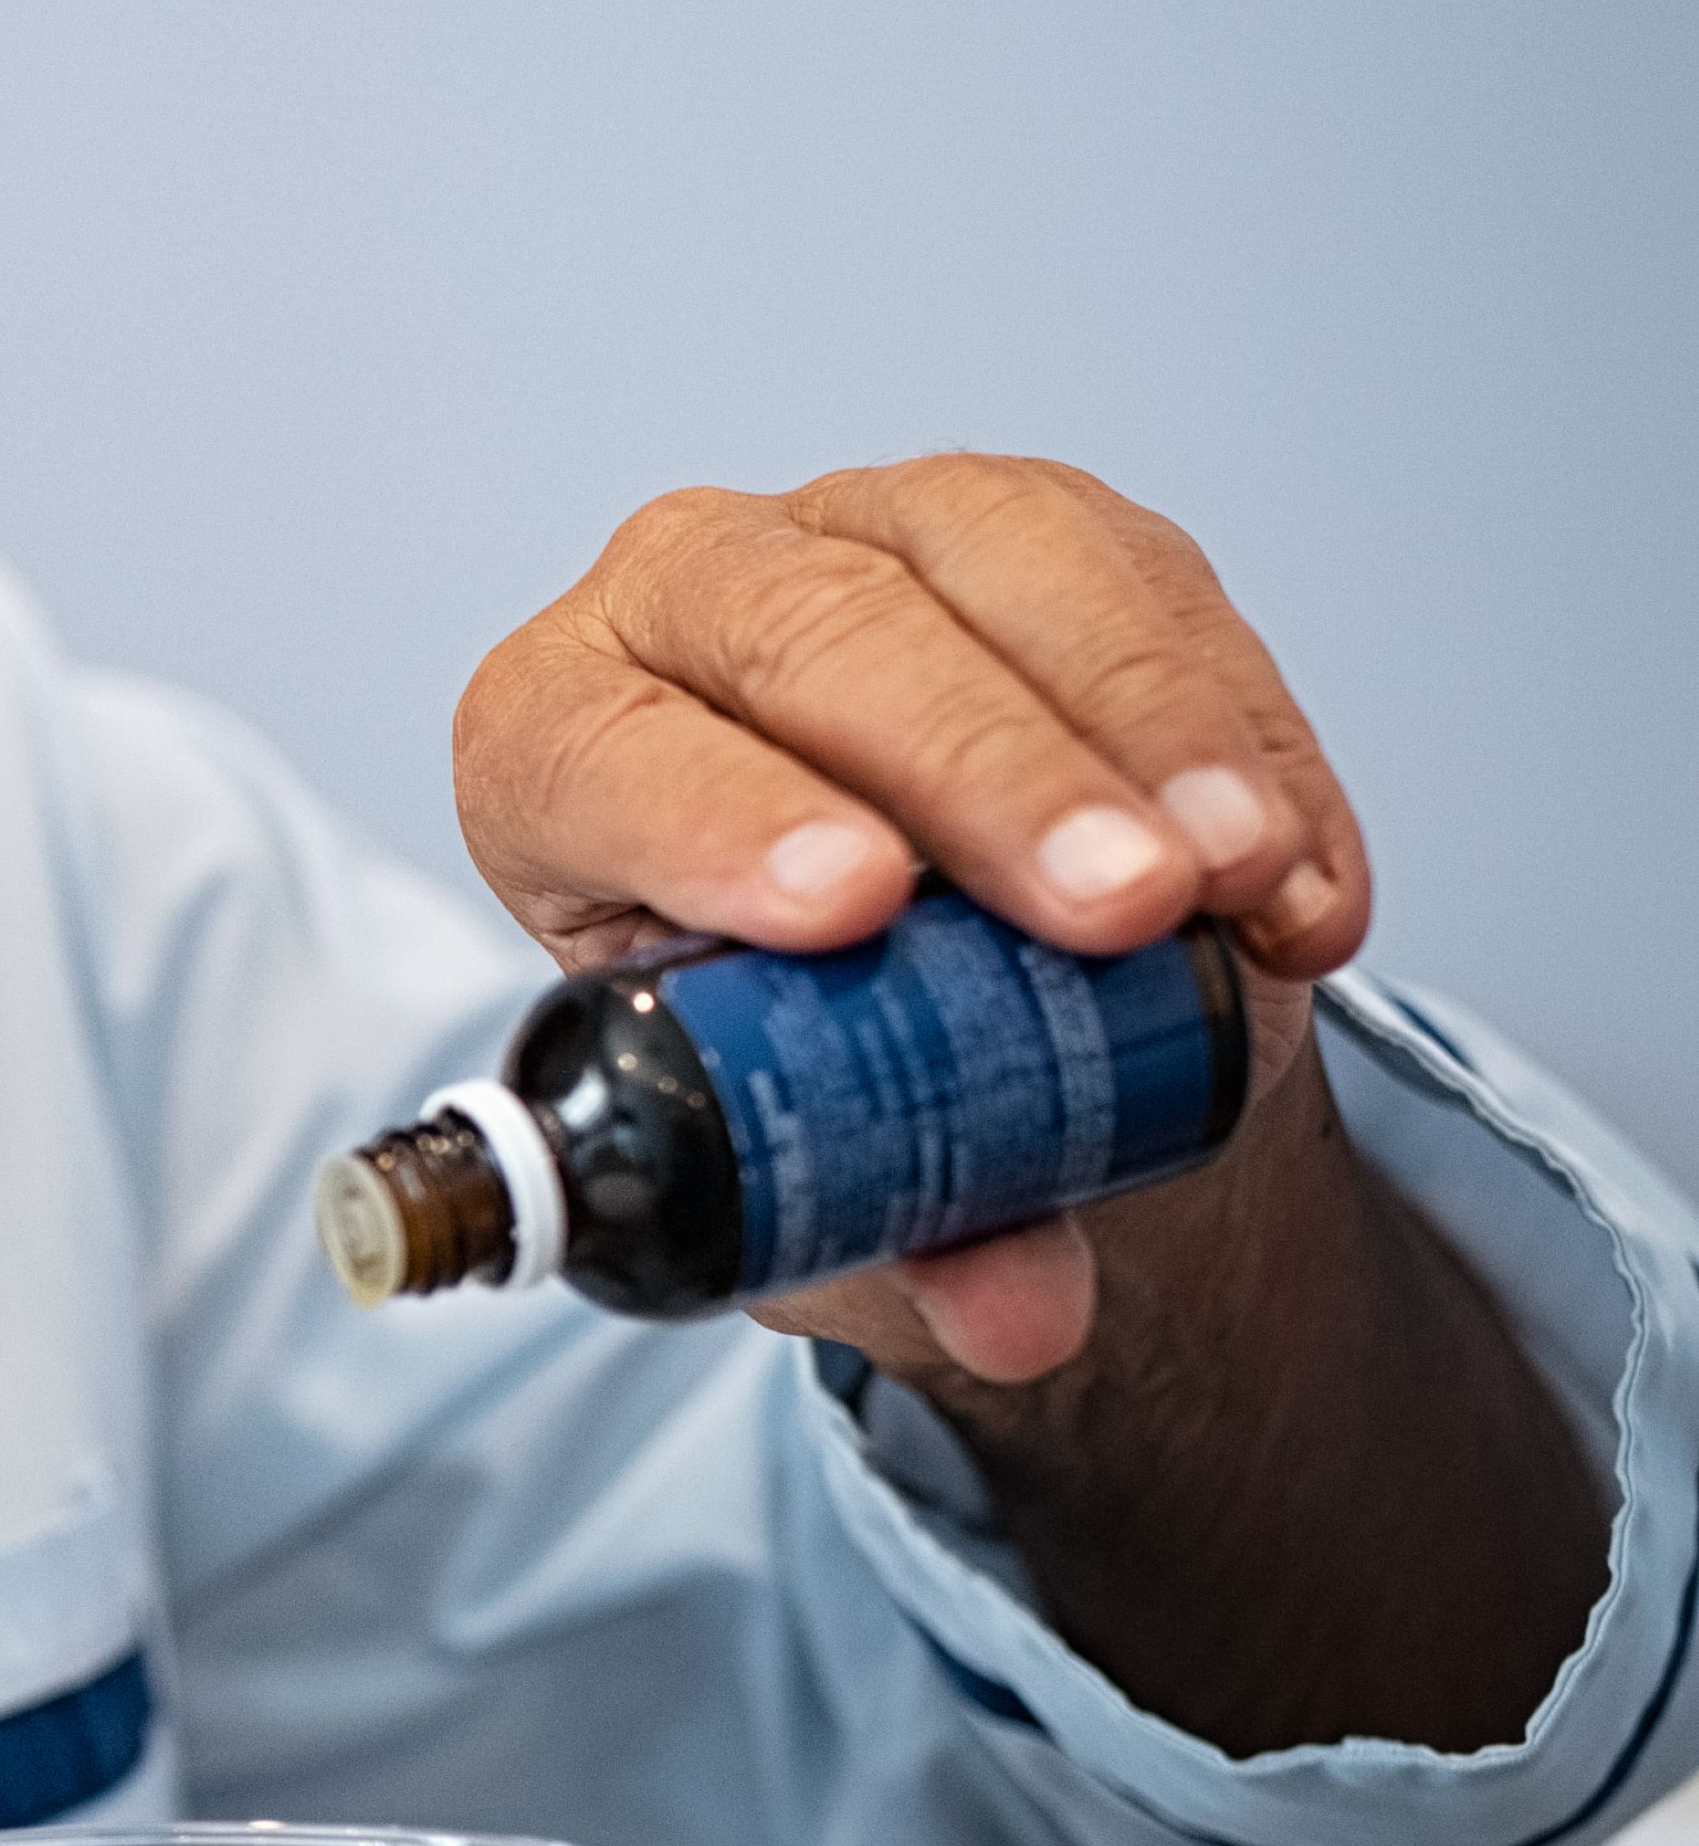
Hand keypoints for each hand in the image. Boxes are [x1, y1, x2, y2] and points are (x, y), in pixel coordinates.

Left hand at [450, 454, 1368, 1381]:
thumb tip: (1019, 1318)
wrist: (903, 940)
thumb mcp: (795, 1133)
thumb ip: (900, 1220)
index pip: (591, 755)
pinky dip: (1246, 736)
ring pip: (998, 564)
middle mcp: (681, 599)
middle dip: (983, 777)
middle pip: (813, 637)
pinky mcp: (1034, 526)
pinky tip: (1298, 874)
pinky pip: (1150, 582)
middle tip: (1115, 914)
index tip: (855, 911)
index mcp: (547, 742)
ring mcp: (865, 532)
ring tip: (1236, 887)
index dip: (713, 821)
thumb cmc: (790, 1018)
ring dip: (1144, 731)